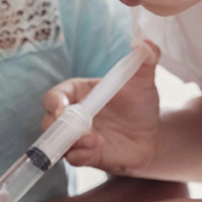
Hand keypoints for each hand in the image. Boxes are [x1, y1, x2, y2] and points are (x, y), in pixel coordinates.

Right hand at [42, 41, 160, 175]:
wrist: (153, 134)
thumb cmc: (140, 103)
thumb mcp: (143, 80)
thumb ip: (145, 59)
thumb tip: (145, 43)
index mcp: (79, 93)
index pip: (55, 96)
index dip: (55, 102)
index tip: (62, 108)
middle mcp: (73, 116)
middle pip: (49, 121)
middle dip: (58, 125)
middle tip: (80, 127)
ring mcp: (78, 138)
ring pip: (59, 142)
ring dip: (72, 142)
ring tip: (95, 140)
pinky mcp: (86, 156)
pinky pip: (73, 158)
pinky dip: (82, 154)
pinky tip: (100, 147)